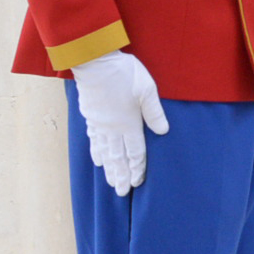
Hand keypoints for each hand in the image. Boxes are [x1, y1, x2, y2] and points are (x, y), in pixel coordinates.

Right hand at [70, 49, 168, 196]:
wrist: (94, 61)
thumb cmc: (124, 73)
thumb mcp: (147, 89)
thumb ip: (154, 112)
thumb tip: (163, 132)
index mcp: (128, 123)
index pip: (135, 152)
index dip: (137, 168)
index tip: (137, 183)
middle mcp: (112, 128)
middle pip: (117, 157)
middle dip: (121, 175)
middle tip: (121, 192)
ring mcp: (99, 122)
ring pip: (104, 151)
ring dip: (108, 168)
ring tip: (110, 182)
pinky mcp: (90, 115)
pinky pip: (93, 139)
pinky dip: (95, 152)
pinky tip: (97, 160)